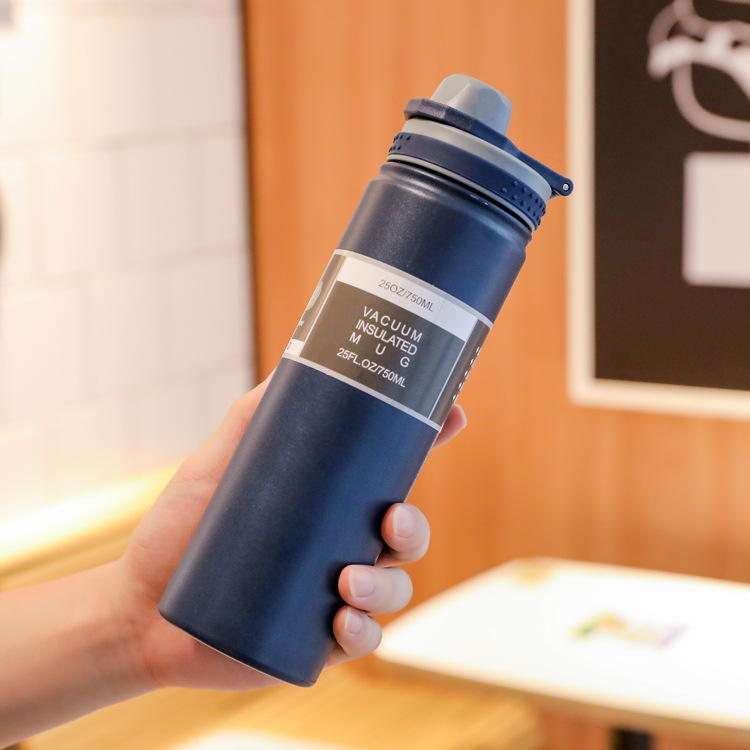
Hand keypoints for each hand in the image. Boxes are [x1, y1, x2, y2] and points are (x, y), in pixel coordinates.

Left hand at [113, 373, 466, 691]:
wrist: (142, 606)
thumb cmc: (183, 530)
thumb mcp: (216, 463)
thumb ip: (252, 415)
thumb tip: (292, 360)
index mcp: (330, 501)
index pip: (391, 471)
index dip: (429, 442)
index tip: (453, 415)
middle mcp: (342, 543)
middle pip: (406, 532)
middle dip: (413, 526)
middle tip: (390, 519)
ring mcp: (335, 593)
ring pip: (393, 586)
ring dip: (386, 584)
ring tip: (347, 580)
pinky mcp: (318, 640)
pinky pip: (364, 639)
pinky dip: (364, 632)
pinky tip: (342, 623)